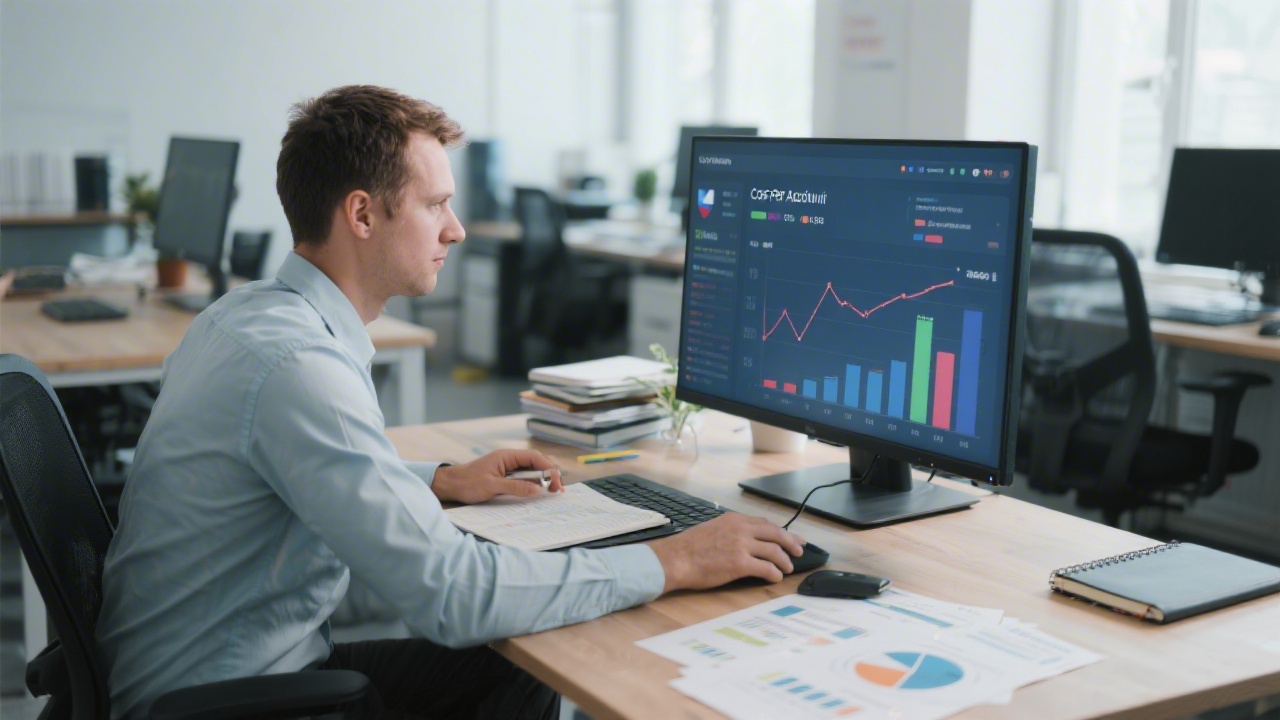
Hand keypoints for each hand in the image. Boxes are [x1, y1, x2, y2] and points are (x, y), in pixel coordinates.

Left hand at [431, 449, 563, 503]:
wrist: (450, 485)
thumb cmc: (467, 483)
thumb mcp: (492, 486)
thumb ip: (516, 487)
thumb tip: (538, 490)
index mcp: (507, 456)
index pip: (534, 457)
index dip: (548, 468)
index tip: (556, 482)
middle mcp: (509, 459)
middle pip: (535, 463)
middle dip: (548, 475)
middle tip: (558, 490)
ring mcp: (507, 468)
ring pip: (531, 471)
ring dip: (542, 480)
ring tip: (552, 492)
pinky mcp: (505, 477)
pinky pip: (523, 478)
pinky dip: (532, 484)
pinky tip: (537, 492)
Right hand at [647, 513, 805, 590]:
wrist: (676, 559)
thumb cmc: (688, 548)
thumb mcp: (712, 529)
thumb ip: (730, 531)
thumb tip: (745, 540)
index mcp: (734, 519)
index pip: (764, 523)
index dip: (780, 531)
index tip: (790, 536)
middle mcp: (741, 529)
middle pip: (776, 533)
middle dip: (791, 542)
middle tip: (800, 549)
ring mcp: (741, 546)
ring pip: (774, 551)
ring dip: (784, 561)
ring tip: (787, 568)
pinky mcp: (740, 563)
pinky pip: (766, 568)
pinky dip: (774, 573)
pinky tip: (775, 578)